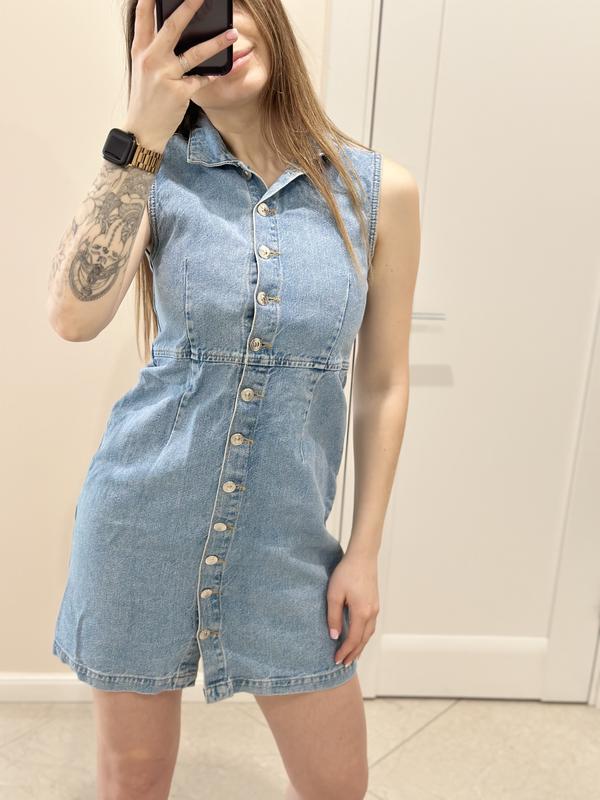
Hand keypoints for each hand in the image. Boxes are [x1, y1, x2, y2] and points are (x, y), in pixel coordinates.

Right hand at [124, 0, 238, 150]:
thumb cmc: (146, 99)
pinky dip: (212, 74)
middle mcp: (151, 59)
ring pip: (194, 54)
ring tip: (233, 33)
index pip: (143, 16)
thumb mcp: (144, 70)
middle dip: (188, 7)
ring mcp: (164, 76)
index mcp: (140, 51)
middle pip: (171, 27)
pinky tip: (223, 69)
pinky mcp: (178, 92)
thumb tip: (175, 30)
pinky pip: (201, 79)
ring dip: (216, 42)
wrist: (143, 130)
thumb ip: (155, 49)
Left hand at [326, 550, 379, 665]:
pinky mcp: (375, 603)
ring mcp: (375, 608)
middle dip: (353, 653)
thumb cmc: (346, 572)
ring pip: (369, 634)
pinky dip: (364, 636)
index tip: (336, 660)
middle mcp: (371, 613)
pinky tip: (359, 636)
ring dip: (360, 646)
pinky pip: (371, 625)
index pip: (353, 639)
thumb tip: (335, 636)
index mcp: (361, 613)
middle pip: (363, 640)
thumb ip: (333, 616)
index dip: (344, 651)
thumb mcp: (334, 594)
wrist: (362, 556)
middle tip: (343, 664)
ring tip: (351, 655)